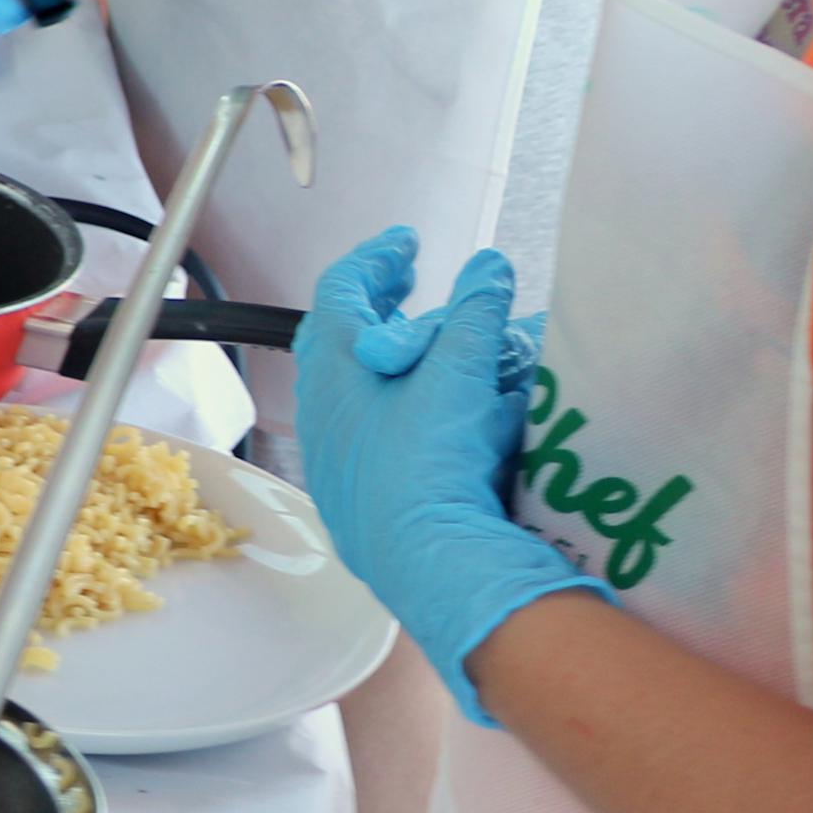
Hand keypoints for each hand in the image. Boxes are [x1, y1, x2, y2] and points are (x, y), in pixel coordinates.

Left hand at [297, 230, 600, 721]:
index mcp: (334, 367)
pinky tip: (442, 418)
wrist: (429, 569)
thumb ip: (474, 315)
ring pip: (359, 388)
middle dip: (380, 303)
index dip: (376, 259)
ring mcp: (337, 454)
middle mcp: (323, 407)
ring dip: (396, 360)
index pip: (342, 289)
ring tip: (436, 345)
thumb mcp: (460, 376)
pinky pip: (377, 436)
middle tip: (410, 282)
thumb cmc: (432, 464)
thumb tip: (489, 266)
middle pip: (343, 336)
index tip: (406, 243)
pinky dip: (407, 412)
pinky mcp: (360, 495)